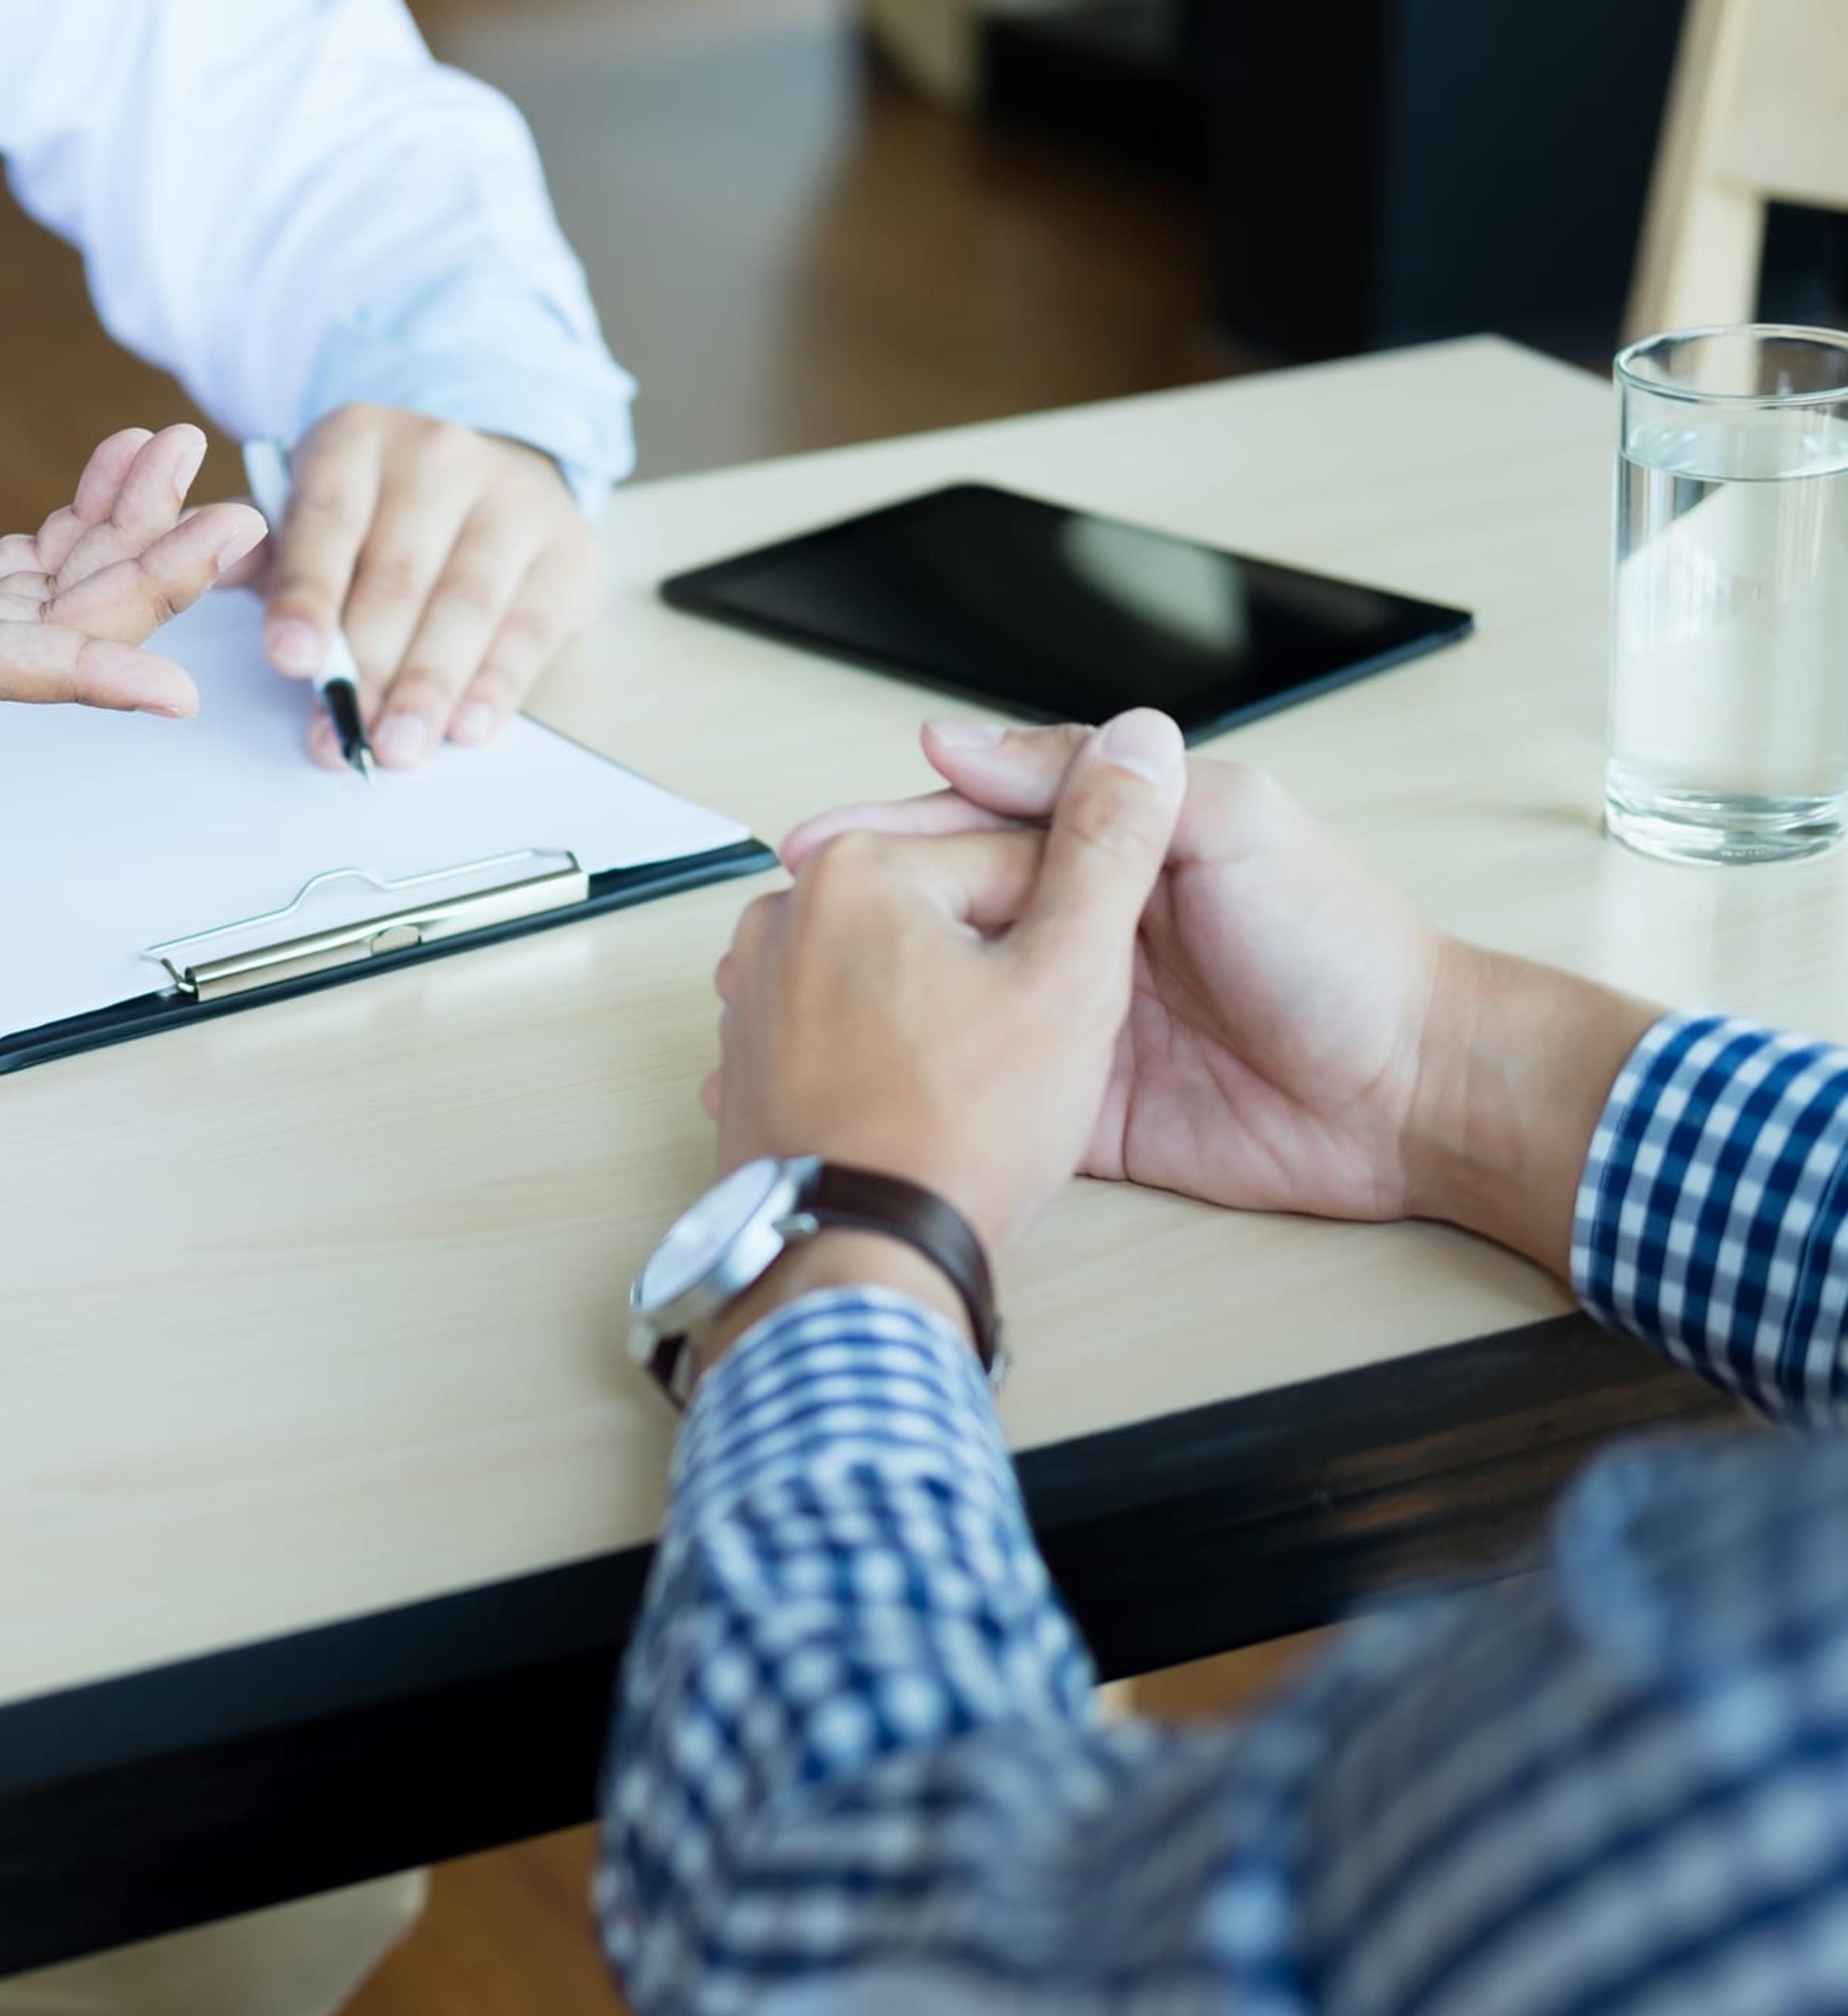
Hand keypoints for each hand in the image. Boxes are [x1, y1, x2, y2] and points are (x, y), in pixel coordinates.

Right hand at [0, 343, 264, 715]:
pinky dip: (81, 522)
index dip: (84, 675)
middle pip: (46, 637)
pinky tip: (121, 464)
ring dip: (127, 540)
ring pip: (48, 605)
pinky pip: (24, 574)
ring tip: (183, 451)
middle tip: (237, 516)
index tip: (173, 690)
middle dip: (149, 583)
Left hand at [255, 403, 597, 769]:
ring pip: (465, 606)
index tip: (291, 661)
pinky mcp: (566, 552)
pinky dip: (495, 687)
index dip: (308, 596)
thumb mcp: (311, 510)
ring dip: (429, 688)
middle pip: (398, 575)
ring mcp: (511, 500)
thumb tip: (212, 570)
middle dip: (366, 667)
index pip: (328, 523)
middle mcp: (440, 457)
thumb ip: (265, 551)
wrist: (493, 474)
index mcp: (357, 440)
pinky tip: (467, 729)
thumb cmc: (380, 512)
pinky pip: (527, 630)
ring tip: (398, 749)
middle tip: (343, 734)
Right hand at [780, 719, 1661, 1276]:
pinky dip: (923, 1086)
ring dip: (872, 1000)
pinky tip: (853, 1081)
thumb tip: (965, 738)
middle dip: (857, 919)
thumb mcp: (1228, 821)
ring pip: (954, 1000)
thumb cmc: (1343, 946)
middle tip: (770, 934)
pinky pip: (991, 1090)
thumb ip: (1096, 784)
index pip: (977, 828)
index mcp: (1115, 852)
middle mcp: (1086, 931)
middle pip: (947, 914)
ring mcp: (1079, 1021)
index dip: (891, 834)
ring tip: (780, 1006)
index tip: (815, 847)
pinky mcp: (1085, 1109)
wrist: (1413, 1094)